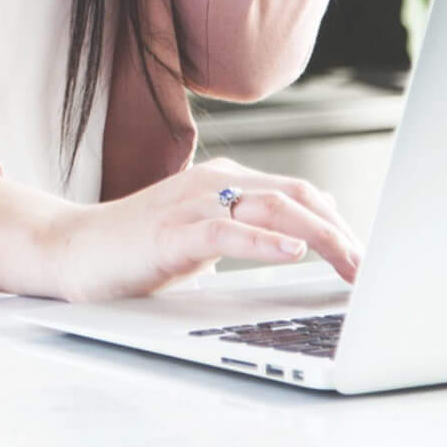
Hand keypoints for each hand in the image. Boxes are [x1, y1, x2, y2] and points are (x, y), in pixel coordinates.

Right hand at [53, 156, 362, 302]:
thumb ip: (246, 227)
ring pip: (273, 207)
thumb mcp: (204, 234)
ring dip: (320, 236)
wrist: (76, 251)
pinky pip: (228, 231)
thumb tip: (299, 233)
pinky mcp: (173, 232)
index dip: (338, 220)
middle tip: (369, 265)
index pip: (299, 192)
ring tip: (350, 261)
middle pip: (296, 196)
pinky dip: (264, 240)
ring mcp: (195, 203)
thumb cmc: (140, 250)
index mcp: (227, 181)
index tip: (365, 252)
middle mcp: (217, 182)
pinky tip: (291, 252)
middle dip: (340, 230)